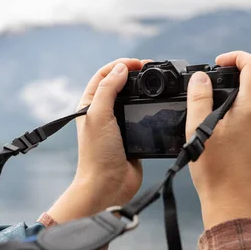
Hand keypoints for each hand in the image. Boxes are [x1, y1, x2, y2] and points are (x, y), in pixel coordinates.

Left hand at [47, 58, 150, 222]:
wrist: (108, 186)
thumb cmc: (97, 154)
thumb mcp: (98, 116)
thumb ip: (107, 89)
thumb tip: (121, 69)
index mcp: (90, 104)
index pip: (104, 75)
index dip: (121, 65)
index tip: (139, 63)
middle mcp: (103, 112)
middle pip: (120, 84)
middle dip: (135, 75)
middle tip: (153, 71)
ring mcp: (118, 124)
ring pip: (133, 99)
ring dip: (144, 91)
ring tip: (158, 85)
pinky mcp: (132, 136)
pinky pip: (143, 117)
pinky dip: (151, 109)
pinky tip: (159, 105)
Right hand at [186, 51, 250, 228]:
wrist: (232, 206)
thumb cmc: (214, 170)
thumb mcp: (198, 130)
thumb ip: (198, 98)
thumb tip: (201, 78)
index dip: (237, 57)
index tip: (220, 62)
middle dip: (236, 80)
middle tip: (212, 90)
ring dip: (240, 102)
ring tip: (216, 116)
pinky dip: (245, 120)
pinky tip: (226, 137)